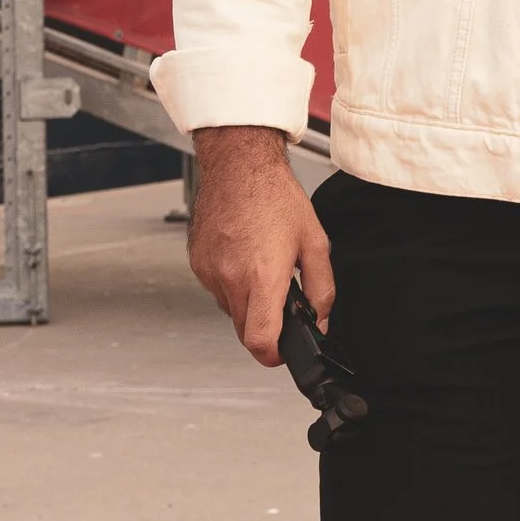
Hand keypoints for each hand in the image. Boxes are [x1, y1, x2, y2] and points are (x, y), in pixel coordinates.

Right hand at [188, 124, 332, 367]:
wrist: (238, 164)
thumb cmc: (275, 196)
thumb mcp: (315, 243)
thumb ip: (321, 289)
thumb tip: (321, 319)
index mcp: (262, 276)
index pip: (259, 340)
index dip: (273, 356)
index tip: (282, 353)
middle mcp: (231, 279)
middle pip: (245, 331)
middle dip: (265, 326)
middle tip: (280, 300)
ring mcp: (209, 272)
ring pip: (230, 310)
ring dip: (248, 303)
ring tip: (261, 266)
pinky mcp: (198, 264)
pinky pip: (217, 289)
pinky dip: (232, 284)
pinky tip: (244, 256)